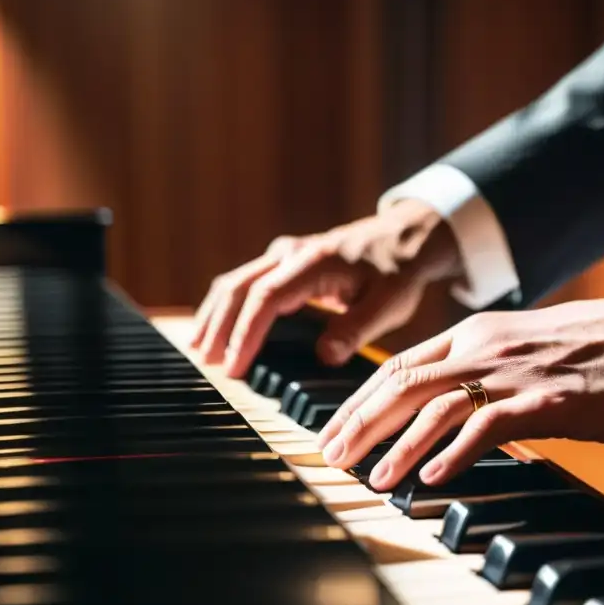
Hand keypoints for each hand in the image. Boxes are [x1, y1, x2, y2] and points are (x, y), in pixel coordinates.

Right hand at [190, 199, 464, 377]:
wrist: (404, 239)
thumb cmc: (397, 272)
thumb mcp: (388, 305)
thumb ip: (356, 330)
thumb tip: (325, 357)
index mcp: (314, 263)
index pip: (266, 298)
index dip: (245, 333)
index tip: (234, 365)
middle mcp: (290, 254)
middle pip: (239, 288)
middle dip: (219, 327)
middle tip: (207, 363)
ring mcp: (283, 255)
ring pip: (235, 282)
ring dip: (215, 315)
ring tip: (199, 349)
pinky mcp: (282, 261)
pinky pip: (244, 282)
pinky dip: (226, 306)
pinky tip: (216, 328)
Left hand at [316, 265, 603, 490]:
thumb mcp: (546, 352)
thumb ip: (502, 371)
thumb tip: (472, 408)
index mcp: (485, 332)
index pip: (403, 366)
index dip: (361, 400)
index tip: (337, 430)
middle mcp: (490, 344)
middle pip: (401, 382)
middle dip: (356, 420)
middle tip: (327, 456)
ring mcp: (520, 370)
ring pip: (432, 404)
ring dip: (393, 443)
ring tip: (366, 476)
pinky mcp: (554, 399)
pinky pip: (487, 426)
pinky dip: (452, 454)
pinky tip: (430, 480)